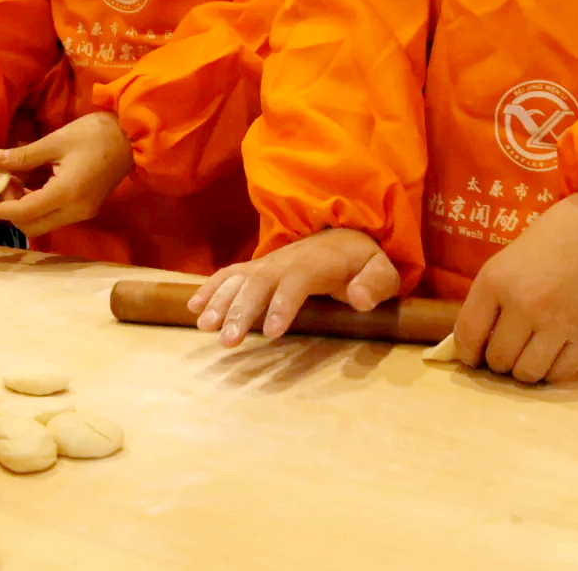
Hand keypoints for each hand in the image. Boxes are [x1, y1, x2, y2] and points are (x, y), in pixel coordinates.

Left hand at [0, 112, 132, 237]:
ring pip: (42, 224)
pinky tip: (29, 186)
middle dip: (9, 213)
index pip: (23, 212)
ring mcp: (83, 213)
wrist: (131, 137)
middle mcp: (75, 211)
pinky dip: (37, 206)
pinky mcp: (86, 209)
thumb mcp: (55, 141)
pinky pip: (54, 216)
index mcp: (66, 194)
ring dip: (23, 211)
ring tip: (11, 185)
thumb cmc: (94, 134)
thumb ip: (23, 156)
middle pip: (31, 226)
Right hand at [187, 229, 400, 346]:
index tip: (272, 333)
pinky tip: (193, 308)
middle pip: (259, 282)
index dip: (282, 304)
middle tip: (228, 341)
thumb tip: (360, 299)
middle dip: (241, 310)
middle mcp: (286, 259)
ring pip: (239, 279)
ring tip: (205, 328)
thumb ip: (375, 284)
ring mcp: (268, 263)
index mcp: (318, 262)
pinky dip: (210, 288)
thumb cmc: (364, 262)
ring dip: (219, 302)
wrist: (344, 236)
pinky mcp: (256, 269)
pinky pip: (229, 275)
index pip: (296, 281)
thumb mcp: (383, 271)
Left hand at [453, 191, 577, 382]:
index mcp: (496, 281)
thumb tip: (472, 347)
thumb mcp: (505, 263)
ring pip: (526, 373)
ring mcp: (557, 322)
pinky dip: (550, 371)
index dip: (467, 354)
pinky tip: (550, 356)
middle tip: (505, 353)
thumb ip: (487, 302)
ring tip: (527, 356)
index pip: (468, 335)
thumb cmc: (550, 244)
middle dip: (497, 362)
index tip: (472, 358)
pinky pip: (559, 374)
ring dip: (522, 370)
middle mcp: (524, 304)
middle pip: (497, 360)